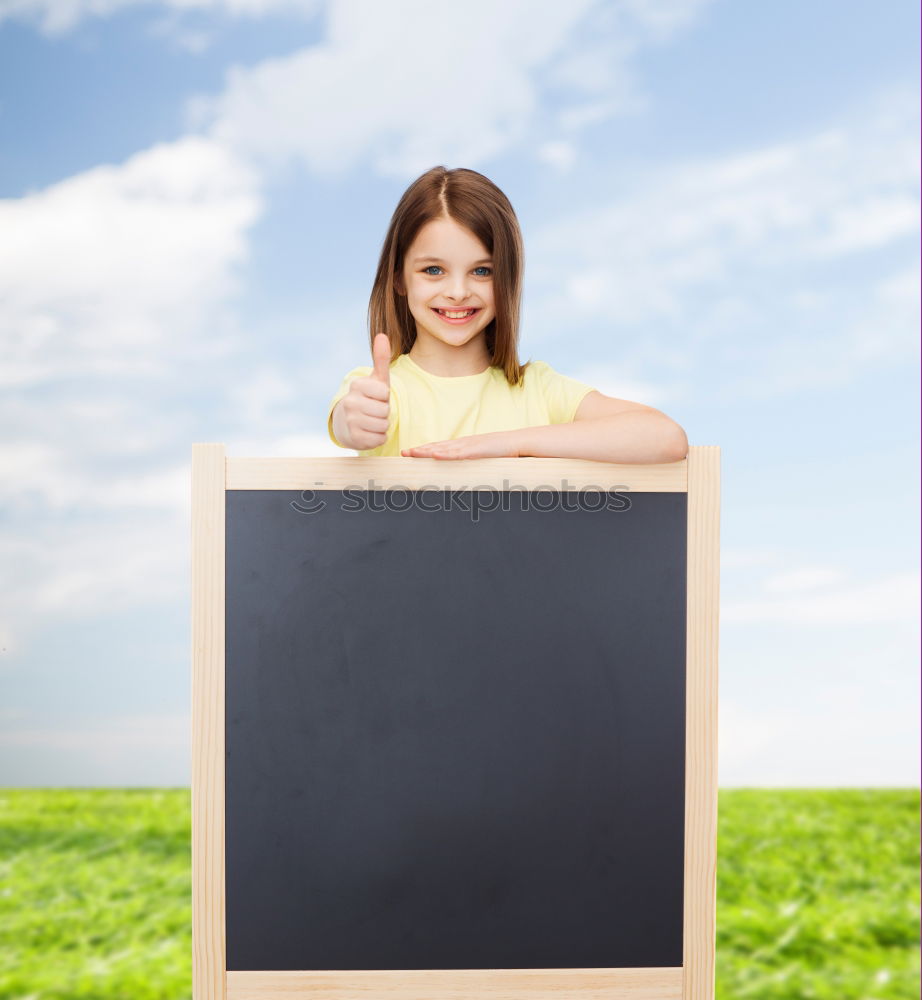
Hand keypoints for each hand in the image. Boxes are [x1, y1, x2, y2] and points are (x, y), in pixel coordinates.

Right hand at [338, 333, 390, 449]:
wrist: (348, 421)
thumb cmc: (368, 398)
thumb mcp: (377, 379)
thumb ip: (381, 359)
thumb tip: (382, 335)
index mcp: (357, 385)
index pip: (385, 394)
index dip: (385, 397)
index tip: (376, 397)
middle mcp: (350, 402)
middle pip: (385, 411)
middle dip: (384, 412)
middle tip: (374, 411)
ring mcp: (351, 421)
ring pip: (383, 425)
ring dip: (382, 425)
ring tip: (372, 421)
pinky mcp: (354, 438)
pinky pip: (380, 439)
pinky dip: (379, 437)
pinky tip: (369, 432)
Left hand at [401, 431, 519, 459]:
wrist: (519, 443)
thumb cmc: (503, 452)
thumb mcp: (484, 459)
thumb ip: (474, 465)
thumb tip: (466, 476)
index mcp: (464, 446)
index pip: (441, 447)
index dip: (425, 450)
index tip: (411, 453)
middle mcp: (464, 443)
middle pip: (437, 446)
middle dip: (420, 450)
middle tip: (403, 453)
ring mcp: (469, 445)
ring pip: (443, 448)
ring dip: (427, 451)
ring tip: (412, 453)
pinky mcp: (477, 450)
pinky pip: (458, 453)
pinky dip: (445, 453)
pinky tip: (434, 454)